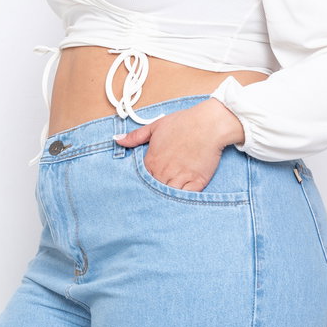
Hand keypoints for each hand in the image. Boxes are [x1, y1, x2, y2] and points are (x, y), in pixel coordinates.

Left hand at [114, 98, 243, 190]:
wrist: (208, 125)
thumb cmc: (183, 123)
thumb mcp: (155, 126)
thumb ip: (135, 136)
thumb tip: (117, 139)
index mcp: (152, 161)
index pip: (142, 180)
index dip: (144, 183)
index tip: (146, 184)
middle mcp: (164, 172)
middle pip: (153, 190)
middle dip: (153, 193)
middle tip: (153, 198)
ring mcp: (180, 178)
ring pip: (168, 196)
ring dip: (166, 198)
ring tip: (164, 203)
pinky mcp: (197, 182)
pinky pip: (186, 198)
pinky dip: (182, 200)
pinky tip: (179, 201)